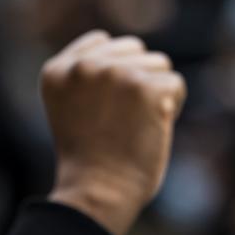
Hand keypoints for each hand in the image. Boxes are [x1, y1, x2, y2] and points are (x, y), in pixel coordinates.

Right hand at [41, 31, 186, 234]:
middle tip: (124, 117)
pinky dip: (174, 106)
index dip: (115, 70)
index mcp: (57, 70)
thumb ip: (92, 74)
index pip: (101, 41)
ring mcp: (115, 74)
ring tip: (137, 123)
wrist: (98, 194)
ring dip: (157, 91)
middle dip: (138, 78)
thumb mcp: (73, 105)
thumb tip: (134, 51)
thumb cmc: (91, 157)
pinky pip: (176, 84)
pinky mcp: (145, 87)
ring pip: (159, 64)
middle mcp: (84, 66)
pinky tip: (154, 127)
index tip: (107, 104)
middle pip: (135, 50)